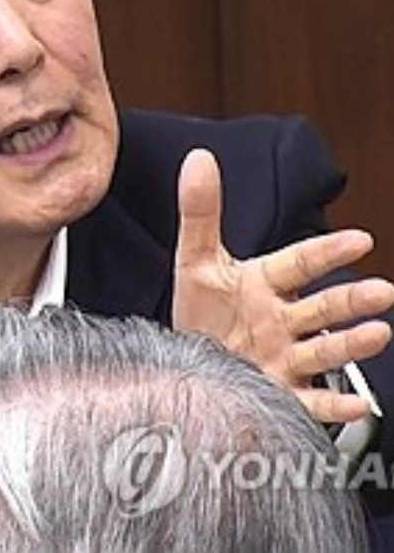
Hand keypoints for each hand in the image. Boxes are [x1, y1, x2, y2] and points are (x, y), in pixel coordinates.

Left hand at [172, 148, 393, 423]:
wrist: (189, 361)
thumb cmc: (201, 309)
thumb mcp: (196, 258)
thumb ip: (201, 210)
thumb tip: (199, 158)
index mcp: (266, 284)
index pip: (300, 263)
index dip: (327, 251)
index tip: (360, 239)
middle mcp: (282, 321)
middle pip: (322, 307)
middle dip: (352, 299)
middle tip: (384, 291)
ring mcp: (284, 358)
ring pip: (323, 350)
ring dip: (352, 342)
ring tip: (378, 333)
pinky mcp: (279, 392)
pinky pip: (310, 401)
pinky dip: (333, 405)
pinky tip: (355, 402)